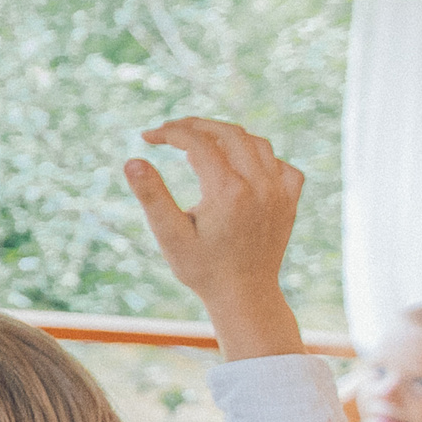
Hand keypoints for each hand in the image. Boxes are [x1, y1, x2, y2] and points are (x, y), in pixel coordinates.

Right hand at [124, 118, 305, 361]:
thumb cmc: (202, 269)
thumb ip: (152, 196)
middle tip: (170, 131)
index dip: (170, 133)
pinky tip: (239, 166)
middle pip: (229, 133)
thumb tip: (132, 161)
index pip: (198, 142)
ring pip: (256, 143)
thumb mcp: (170, 235)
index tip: (148, 137)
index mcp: (228, 191)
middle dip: (196, 126)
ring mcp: (280, 192)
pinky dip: (259, 156)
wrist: (245, 295)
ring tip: (199, 143)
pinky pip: (280, 164)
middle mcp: (260, 185)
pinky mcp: (289, 201)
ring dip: (226, 136)